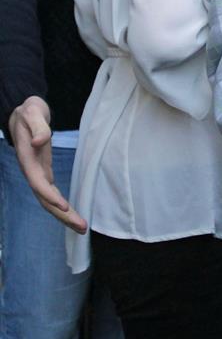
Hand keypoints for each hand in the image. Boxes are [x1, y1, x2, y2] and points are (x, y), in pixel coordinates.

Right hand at [8, 97, 86, 232]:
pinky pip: (52, 193)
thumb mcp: (32, 112)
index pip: (37, 182)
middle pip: (44, 199)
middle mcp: (31, 171)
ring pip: (49, 200)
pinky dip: (62, 205)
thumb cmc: (28, 111)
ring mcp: (37, 173)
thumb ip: (38, 126)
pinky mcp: (44, 172)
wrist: (22, 112)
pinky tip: (73, 215)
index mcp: (27, 158)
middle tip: (81, 227)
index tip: (63, 206)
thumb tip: (39, 142)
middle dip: (62, 215)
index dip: (49, 195)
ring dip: (64, 215)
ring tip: (82, 227)